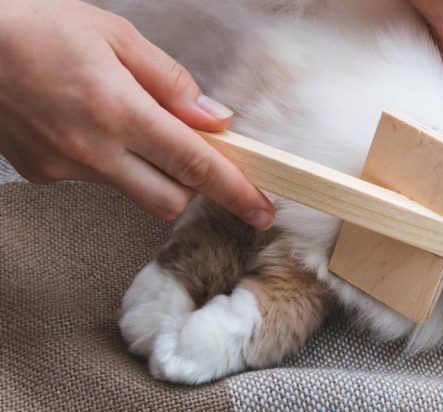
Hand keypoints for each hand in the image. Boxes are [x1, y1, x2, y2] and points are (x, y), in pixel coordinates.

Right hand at [0, 0, 273, 227]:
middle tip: (185, 150)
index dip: (235, 191)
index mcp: (118, 110)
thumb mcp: (114, 36)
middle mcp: (92, 149)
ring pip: (132, 191)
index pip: (195, 164)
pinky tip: (82, 125)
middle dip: (190, 184)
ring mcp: (64, 168)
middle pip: (170, 199)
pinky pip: (94, 181)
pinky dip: (106, 161)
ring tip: (118, 120)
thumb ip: (171, 83)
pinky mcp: (42, 176)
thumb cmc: (37, 25)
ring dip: (145, 168)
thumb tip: (216, 119)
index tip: (262, 211)